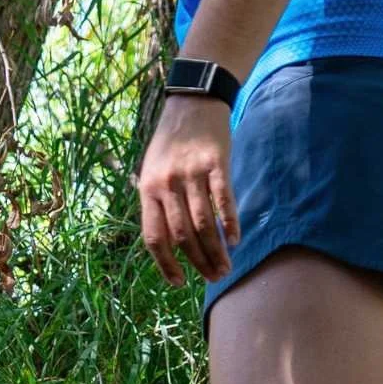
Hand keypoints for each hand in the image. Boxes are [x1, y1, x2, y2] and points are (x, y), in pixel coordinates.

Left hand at [137, 95, 240, 285]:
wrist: (192, 100)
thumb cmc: (171, 142)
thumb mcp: (152, 171)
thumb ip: (157, 204)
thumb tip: (168, 246)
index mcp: (148, 190)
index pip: (154, 237)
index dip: (166, 264)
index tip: (179, 282)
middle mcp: (168, 184)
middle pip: (182, 235)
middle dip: (198, 263)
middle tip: (214, 279)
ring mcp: (192, 173)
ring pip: (203, 223)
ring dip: (215, 251)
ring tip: (225, 268)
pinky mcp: (216, 163)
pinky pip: (223, 200)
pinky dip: (229, 223)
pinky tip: (234, 240)